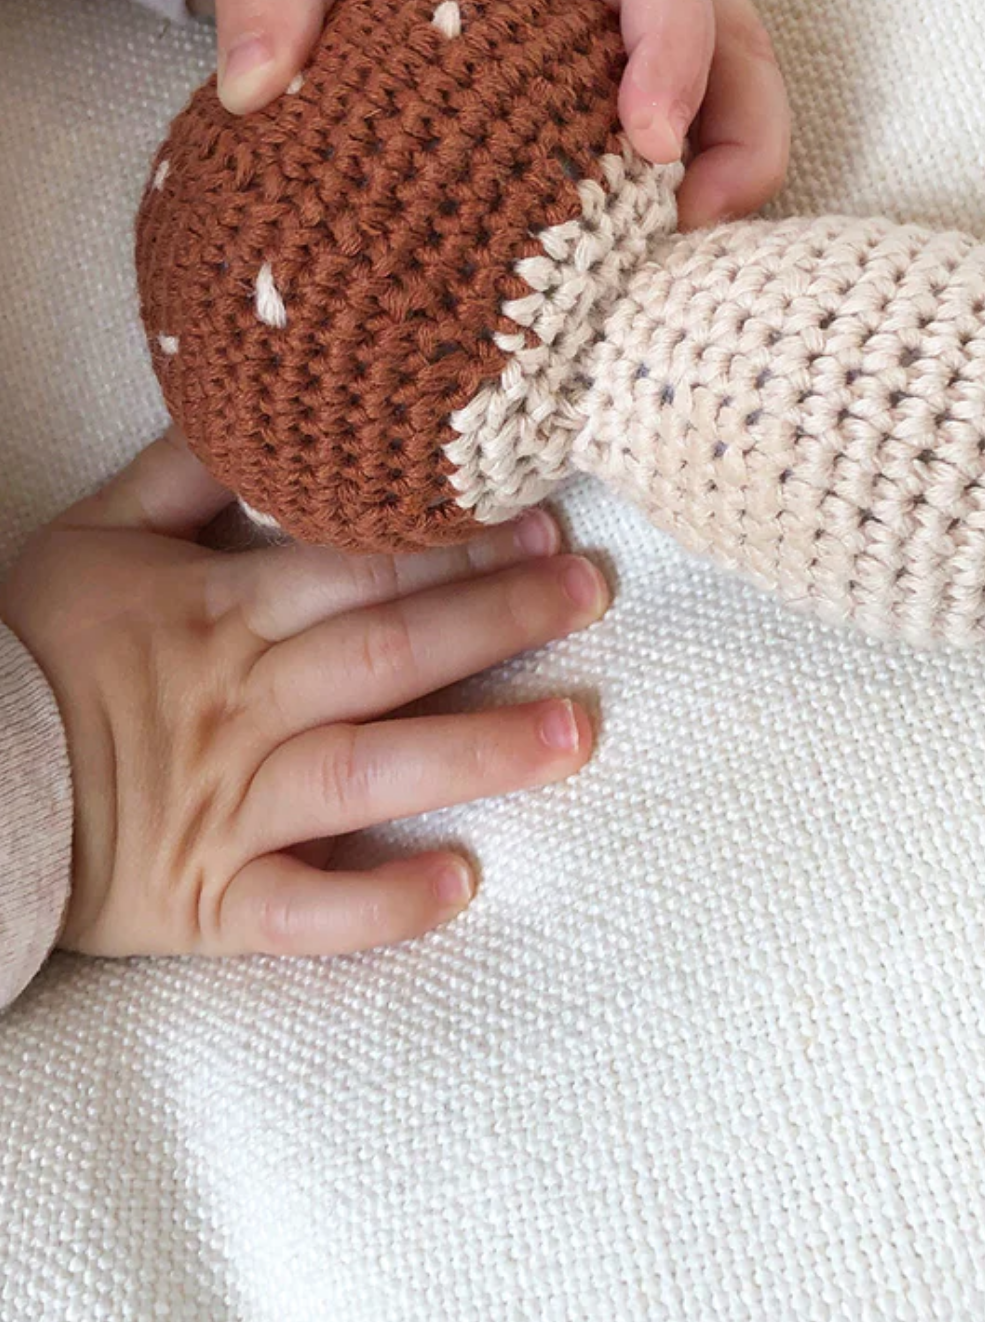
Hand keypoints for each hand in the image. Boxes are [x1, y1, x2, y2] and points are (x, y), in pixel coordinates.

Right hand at [0, 431, 605, 960]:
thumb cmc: (32, 652)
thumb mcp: (93, 537)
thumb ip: (183, 473)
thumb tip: (261, 409)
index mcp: (222, 613)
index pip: (358, 568)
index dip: (454, 543)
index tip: (540, 519)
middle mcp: (243, 706)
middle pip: (385, 654)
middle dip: (496, 621)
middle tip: (590, 595)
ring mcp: (231, 807)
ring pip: (366, 774)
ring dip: (474, 753)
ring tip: (572, 733)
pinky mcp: (212, 899)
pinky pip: (303, 912)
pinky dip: (377, 905)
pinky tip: (459, 884)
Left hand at [187, 0, 789, 230]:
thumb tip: (251, 89)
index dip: (676, 58)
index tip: (648, 150)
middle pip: (734, 32)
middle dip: (737, 131)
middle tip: (693, 226)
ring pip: (732, 74)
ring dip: (729, 160)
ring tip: (679, 249)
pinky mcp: (618, 46)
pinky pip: (688, 104)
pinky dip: (687, 170)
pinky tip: (638, 238)